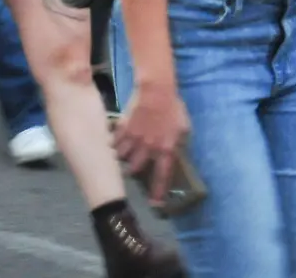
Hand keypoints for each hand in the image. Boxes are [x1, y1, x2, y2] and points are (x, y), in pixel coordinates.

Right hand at [114, 85, 192, 207]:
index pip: (162, 175)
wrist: (156, 92)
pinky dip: (113, 142)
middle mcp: (148, 148)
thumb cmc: (174, 107)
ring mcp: (134, 138)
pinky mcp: (123, 128)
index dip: (158, 191)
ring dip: (121, 157)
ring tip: (120, 156)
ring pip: (122, 156)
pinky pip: (115, 140)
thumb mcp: (184, 127)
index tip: (155, 204)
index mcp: (166, 149)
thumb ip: (178, 140)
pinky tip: (112, 141)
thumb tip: (175, 148)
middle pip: (136, 167)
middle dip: (132, 171)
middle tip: (130, 170)